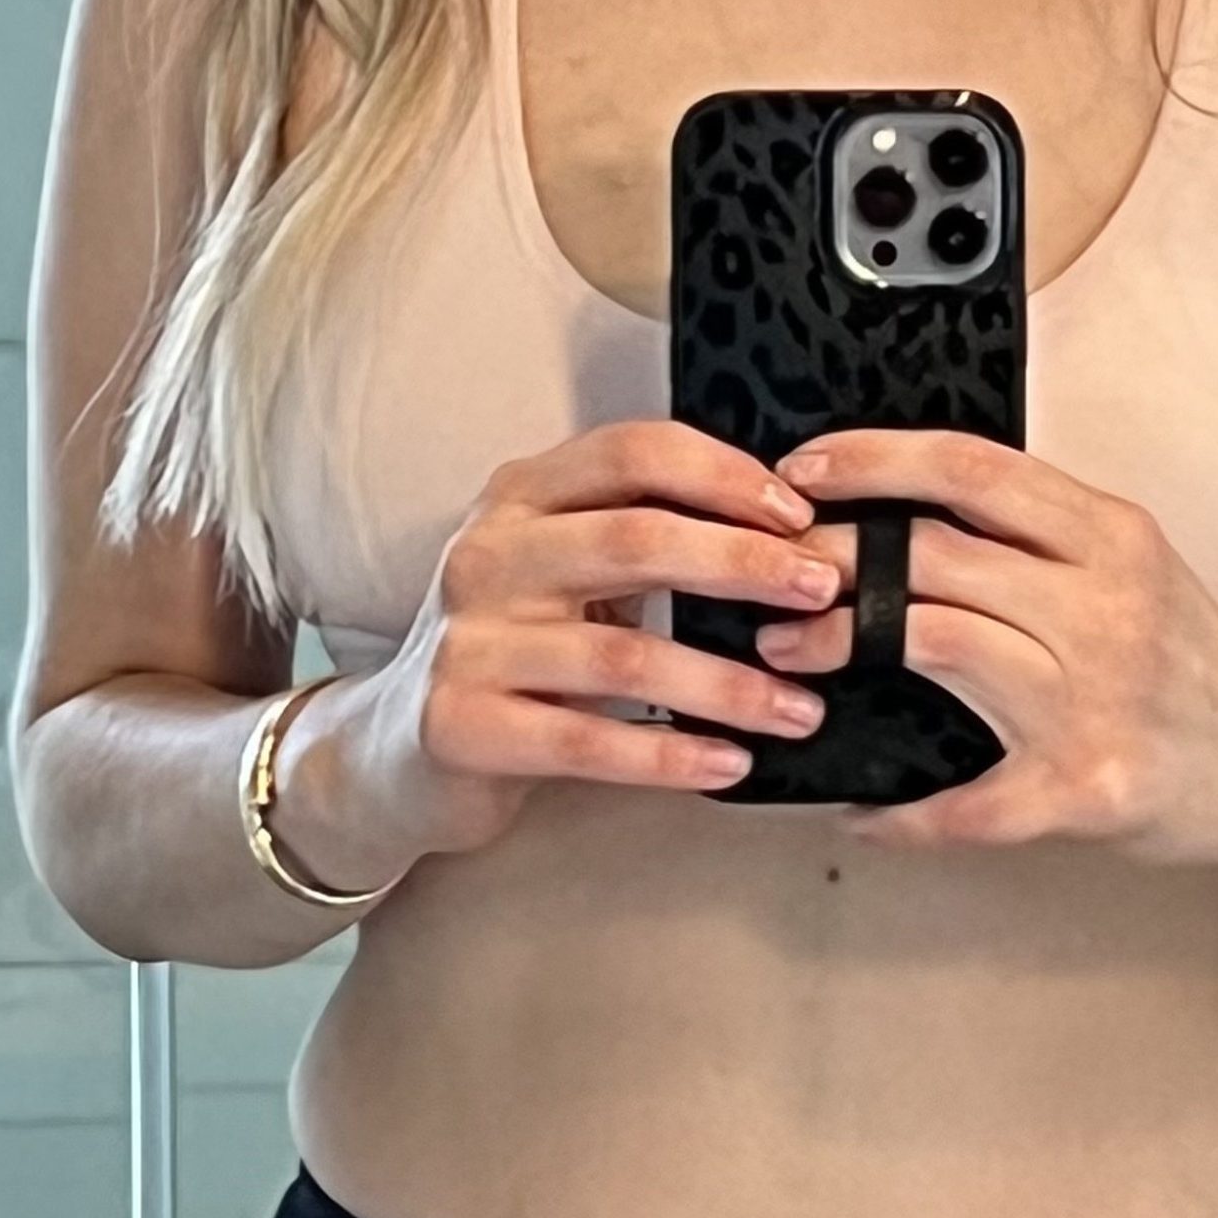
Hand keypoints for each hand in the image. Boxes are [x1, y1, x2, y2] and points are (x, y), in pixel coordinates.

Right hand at [279, 422, 840, 882]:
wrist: (393, 748)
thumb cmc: (513, 651)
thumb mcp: (561, 570)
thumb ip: (642, 536)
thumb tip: (788, 530)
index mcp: (520, 497)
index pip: (633, 452)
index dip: (725, 476)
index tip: (802, 517)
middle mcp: (487, 554)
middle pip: (636, 539)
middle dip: (744, 564)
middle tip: (823, 592)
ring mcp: (467, 642)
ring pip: (622, 656)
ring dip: (727, 684)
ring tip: (802, 708)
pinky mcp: (461, 726)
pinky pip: (586, 742)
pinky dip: (669, 754)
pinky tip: (731, 764)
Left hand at [758, 428, 1217, 860]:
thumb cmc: (1192, 664)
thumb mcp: (1132, 567)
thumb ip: (1037, 535)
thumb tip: (903, 507)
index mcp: (1111, 536)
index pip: (973, 469)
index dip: (872, 462)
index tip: (802, 472)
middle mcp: (1106, 606)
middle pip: (934, 556)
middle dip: (830, 561)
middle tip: (768, 576)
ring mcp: (1096, 700)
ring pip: (935, 644)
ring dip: (835, 648)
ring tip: (783, 657)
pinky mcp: (1084, 790)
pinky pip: (963, 803)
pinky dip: (897, 813)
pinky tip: (860, 809)